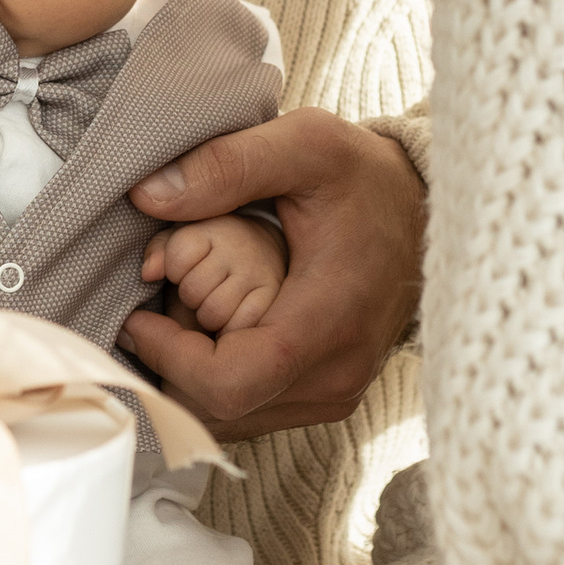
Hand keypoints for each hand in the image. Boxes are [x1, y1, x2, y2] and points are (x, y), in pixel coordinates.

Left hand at [123, 111, 422, 439]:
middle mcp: (335, 376)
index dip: (167, 358)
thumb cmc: (365, 177)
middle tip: (155, 310)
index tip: (138, 316)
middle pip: (220, 411)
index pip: (228, 384)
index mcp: (328, 322)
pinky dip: (216, 382)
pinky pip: (253, 412)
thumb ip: (227, 164)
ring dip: (189, 378)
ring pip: (232, 420)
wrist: (424, 211)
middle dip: (170, 367)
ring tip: (181, 316)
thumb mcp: (305, 144)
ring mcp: (335, 394)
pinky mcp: (330, 397)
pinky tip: (210, 332)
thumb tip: (147, 194)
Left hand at [149, 212, 285, 337]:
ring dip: (207, 317)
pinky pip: (237, 329)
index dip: (173, 271)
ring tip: (217, 303)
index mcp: (215, 226)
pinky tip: (233, 317)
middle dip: (190, 297)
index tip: (185, 267)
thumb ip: (159, 251)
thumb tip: (148, 273)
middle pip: (192, 290)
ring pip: (213, 313)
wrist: (266, 255)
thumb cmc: (211, 252)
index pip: (176, 259)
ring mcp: (261, 275)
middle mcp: (243, 247)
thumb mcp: (182, 240)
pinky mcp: (274, 302)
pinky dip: (229, 330)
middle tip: (203, 289)